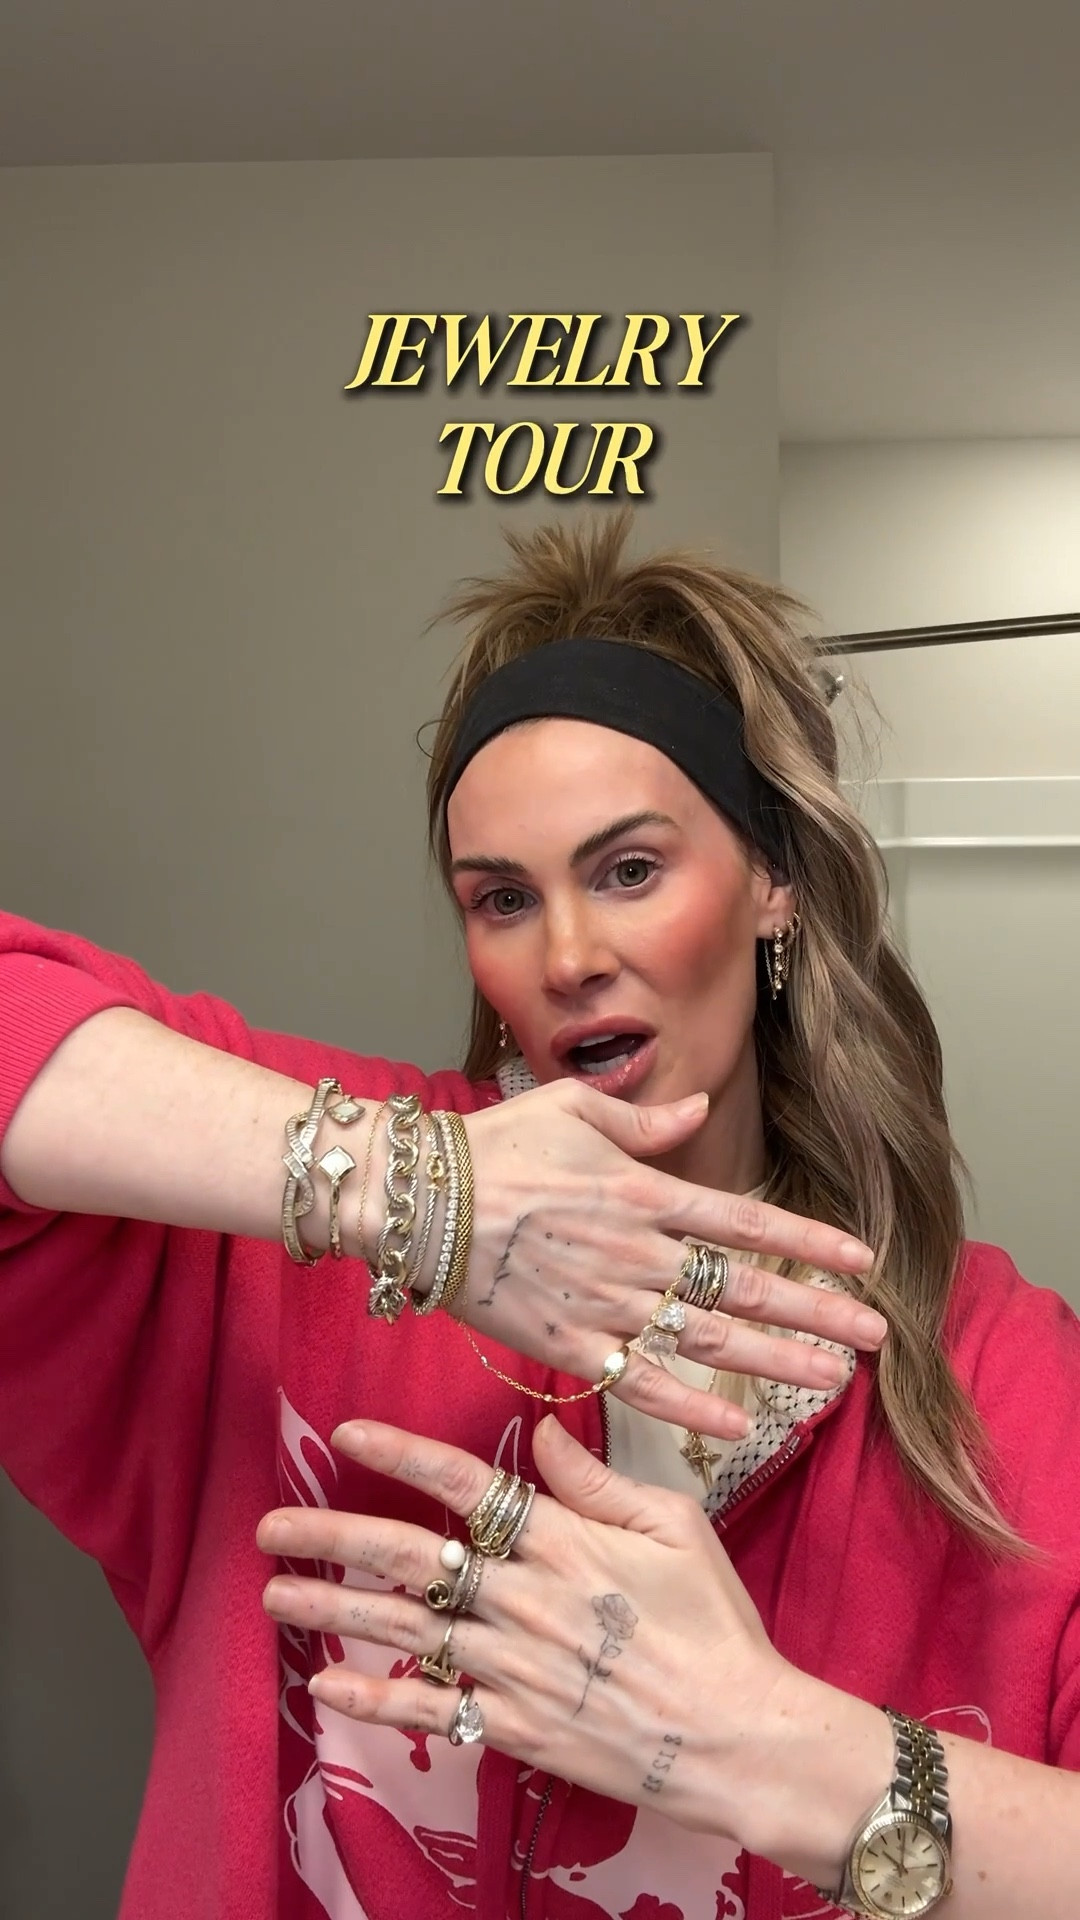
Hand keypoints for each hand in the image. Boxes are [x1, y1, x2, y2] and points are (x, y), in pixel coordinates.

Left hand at [259, 1416, 793, 1840]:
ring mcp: (513, 1667)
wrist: (738, 1735)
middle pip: (411, 1557)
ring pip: (404, 1630)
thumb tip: (543, 1429)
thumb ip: (598, 1480)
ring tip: (272, 1594)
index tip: (345, 1433)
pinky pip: (431, 1709)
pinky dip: (375, 1699)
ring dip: (332, 1610)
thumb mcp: (675, 1525)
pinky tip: (325, 1687)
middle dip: (332, 1535)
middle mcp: (523, 1598)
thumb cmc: (715, 1623)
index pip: (466, 1482)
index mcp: (563, 1540)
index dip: (400, 1454)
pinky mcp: (514, 1727)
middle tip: (270, 1525)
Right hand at [448, 1078, 883, 1437]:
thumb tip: (697, 1111)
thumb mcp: (573, 1108)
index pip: (748, 1221)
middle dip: (818, 1314)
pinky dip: (690, 1408)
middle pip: (746, 1290)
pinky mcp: (567, 1347)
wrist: (419, 1200)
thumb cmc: (493, 1145)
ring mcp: (605, 1304)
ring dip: (776, 1362)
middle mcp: (638, 1252)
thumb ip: (644, 1119)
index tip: (864, 1261)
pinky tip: (737, 1426)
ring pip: (708, 1342)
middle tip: (878, 1337)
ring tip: (834, 1382)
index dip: (810, 1243)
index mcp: (643, 1192)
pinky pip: (640, 1384)